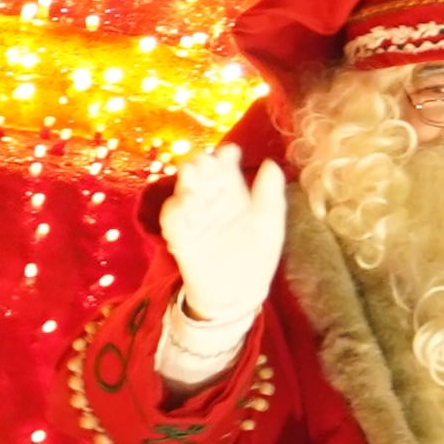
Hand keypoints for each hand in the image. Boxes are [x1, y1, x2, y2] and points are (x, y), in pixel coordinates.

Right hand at [157, 143, 286, 336]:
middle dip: (202, 164)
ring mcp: (194, 217)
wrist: (241, 292)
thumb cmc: (258, 256)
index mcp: (233, 192)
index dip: (226, 156)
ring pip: (184, 191)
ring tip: (191, 175)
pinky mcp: (181, 236)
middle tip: (206, 160)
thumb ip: (270, 195)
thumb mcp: (270, 224)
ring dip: (186, 181)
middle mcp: (211, 199)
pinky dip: (175, 209)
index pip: (226, 167)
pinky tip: (184, 202)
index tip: (231, 151)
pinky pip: (173, 219)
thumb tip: (271, 164)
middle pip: (202, 174)